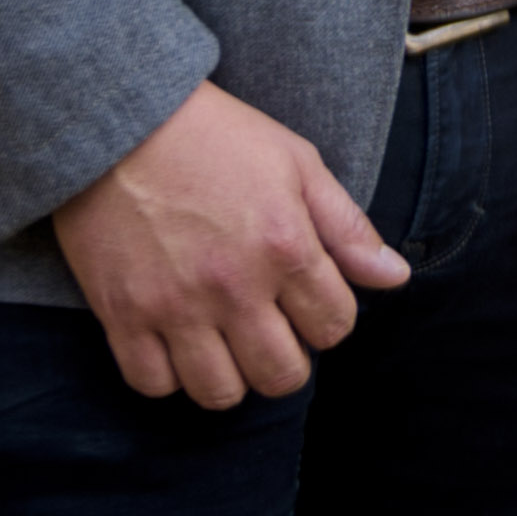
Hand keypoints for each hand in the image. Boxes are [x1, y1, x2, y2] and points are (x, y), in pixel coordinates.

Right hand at [55, 77, 409, 404]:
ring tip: (227, 344)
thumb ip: (347, 227)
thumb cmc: (217, 138)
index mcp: (285, 246)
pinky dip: (168, 376)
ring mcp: (175, 306)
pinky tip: (177, 345)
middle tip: (271, 332)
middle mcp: (234, 287)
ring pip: (219, 393)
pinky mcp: (122, 315)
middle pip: (281, 375)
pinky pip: (153, 384)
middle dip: (288, 361)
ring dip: (231, 377)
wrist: (122, 122)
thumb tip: (394, 277)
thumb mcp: (297, 164)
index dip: (329, 320)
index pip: (333, 327)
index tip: (307, 303)